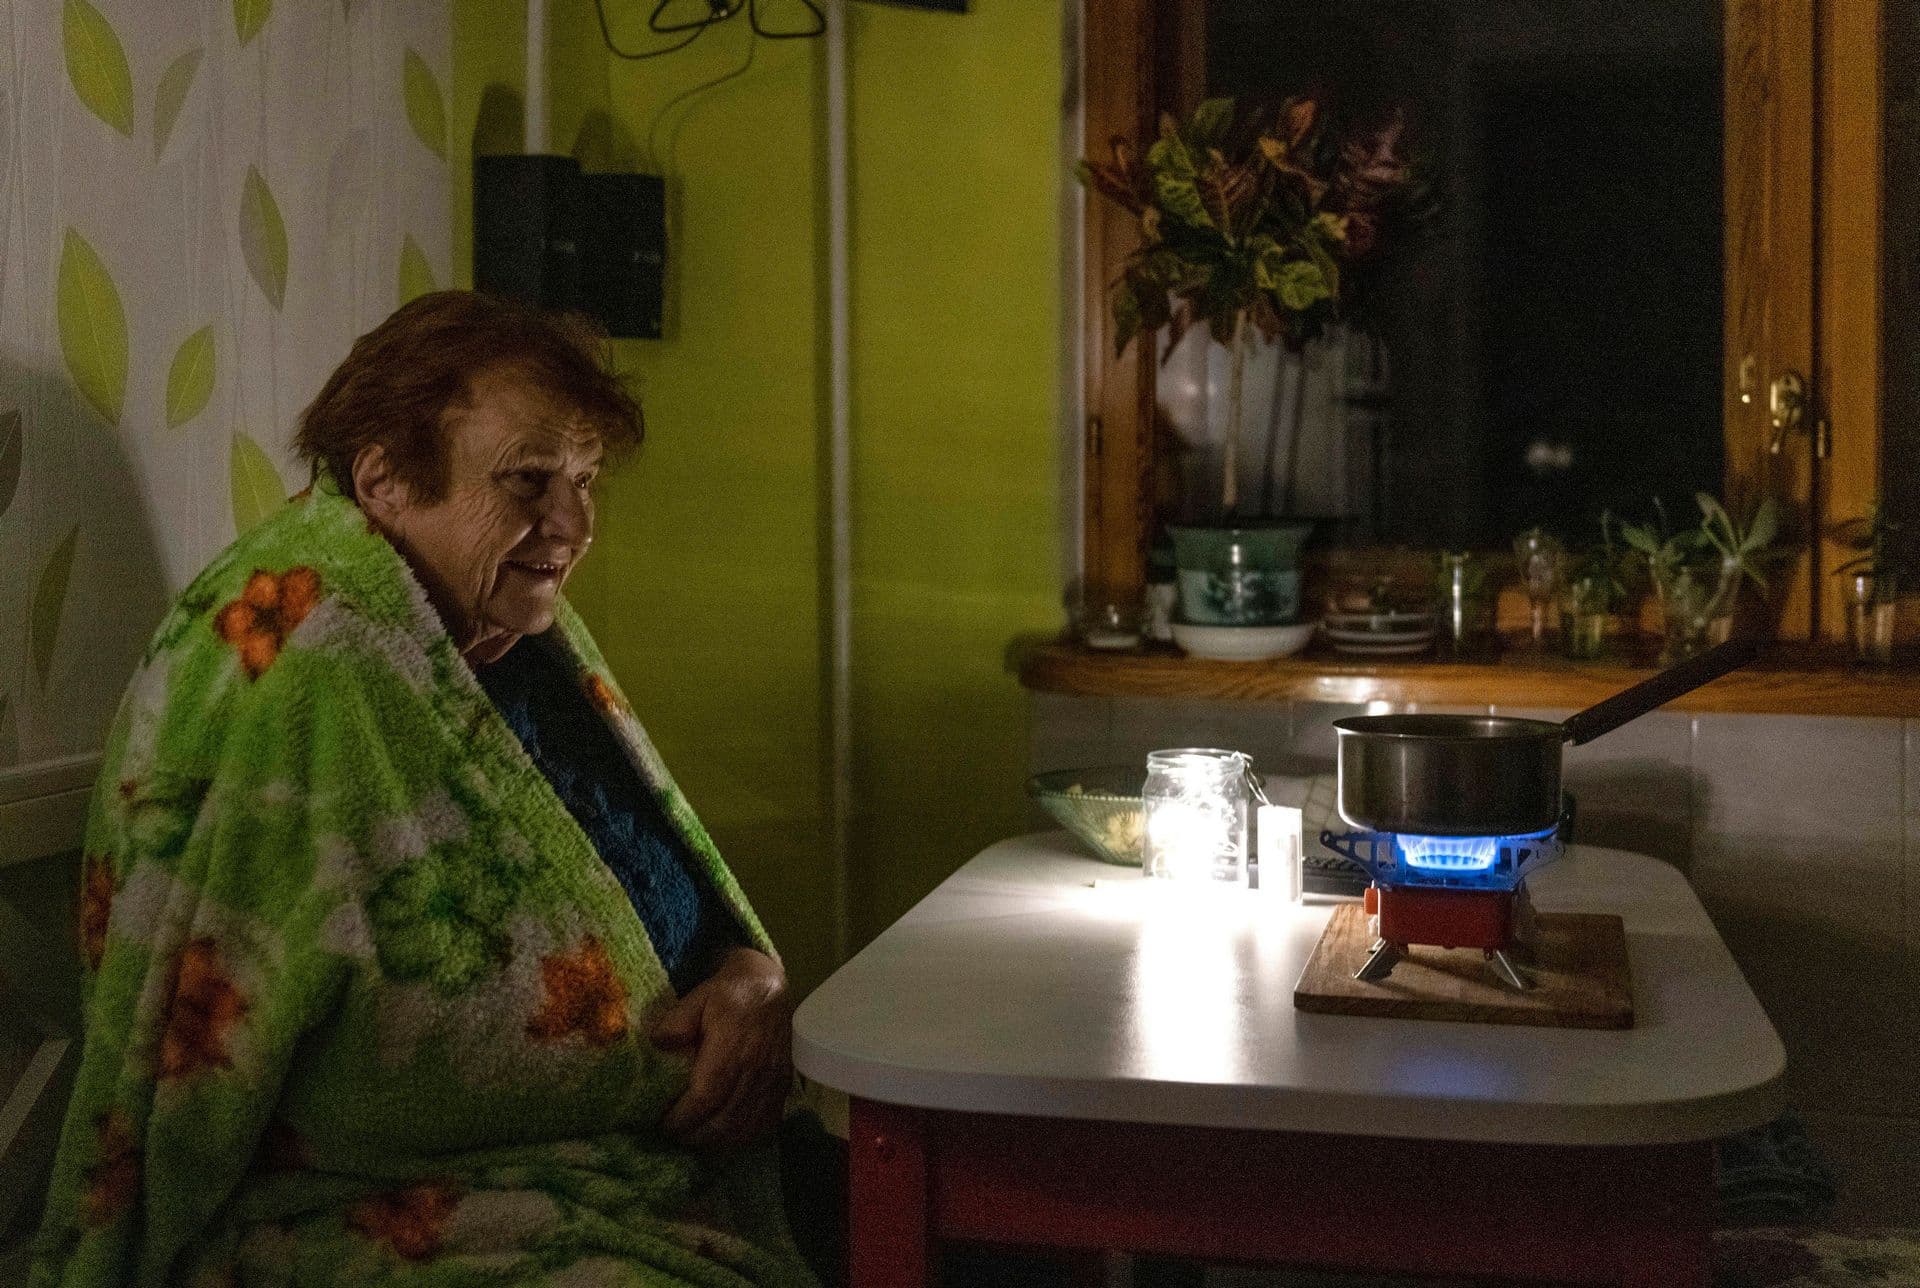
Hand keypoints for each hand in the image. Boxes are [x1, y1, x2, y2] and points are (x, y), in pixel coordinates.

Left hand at [652, 946, 793, 1148]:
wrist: (769, 989)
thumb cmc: (729, 994)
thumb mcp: (698, 997)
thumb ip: (676, 1022)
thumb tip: (656, 1045)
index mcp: (732, 1046)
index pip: (706, 1095)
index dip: (684, 1118)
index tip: (663, 1125)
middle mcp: (755, 1069)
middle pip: (724, 1119)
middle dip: (694, 1135)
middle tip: (672, 1136)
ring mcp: (772, 1081)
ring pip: (744, 1128)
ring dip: (716, 1142)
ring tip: (693, 1139)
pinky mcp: (782, 1088)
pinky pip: (764, 1125)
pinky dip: (742, 1139)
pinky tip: (723, 1138)